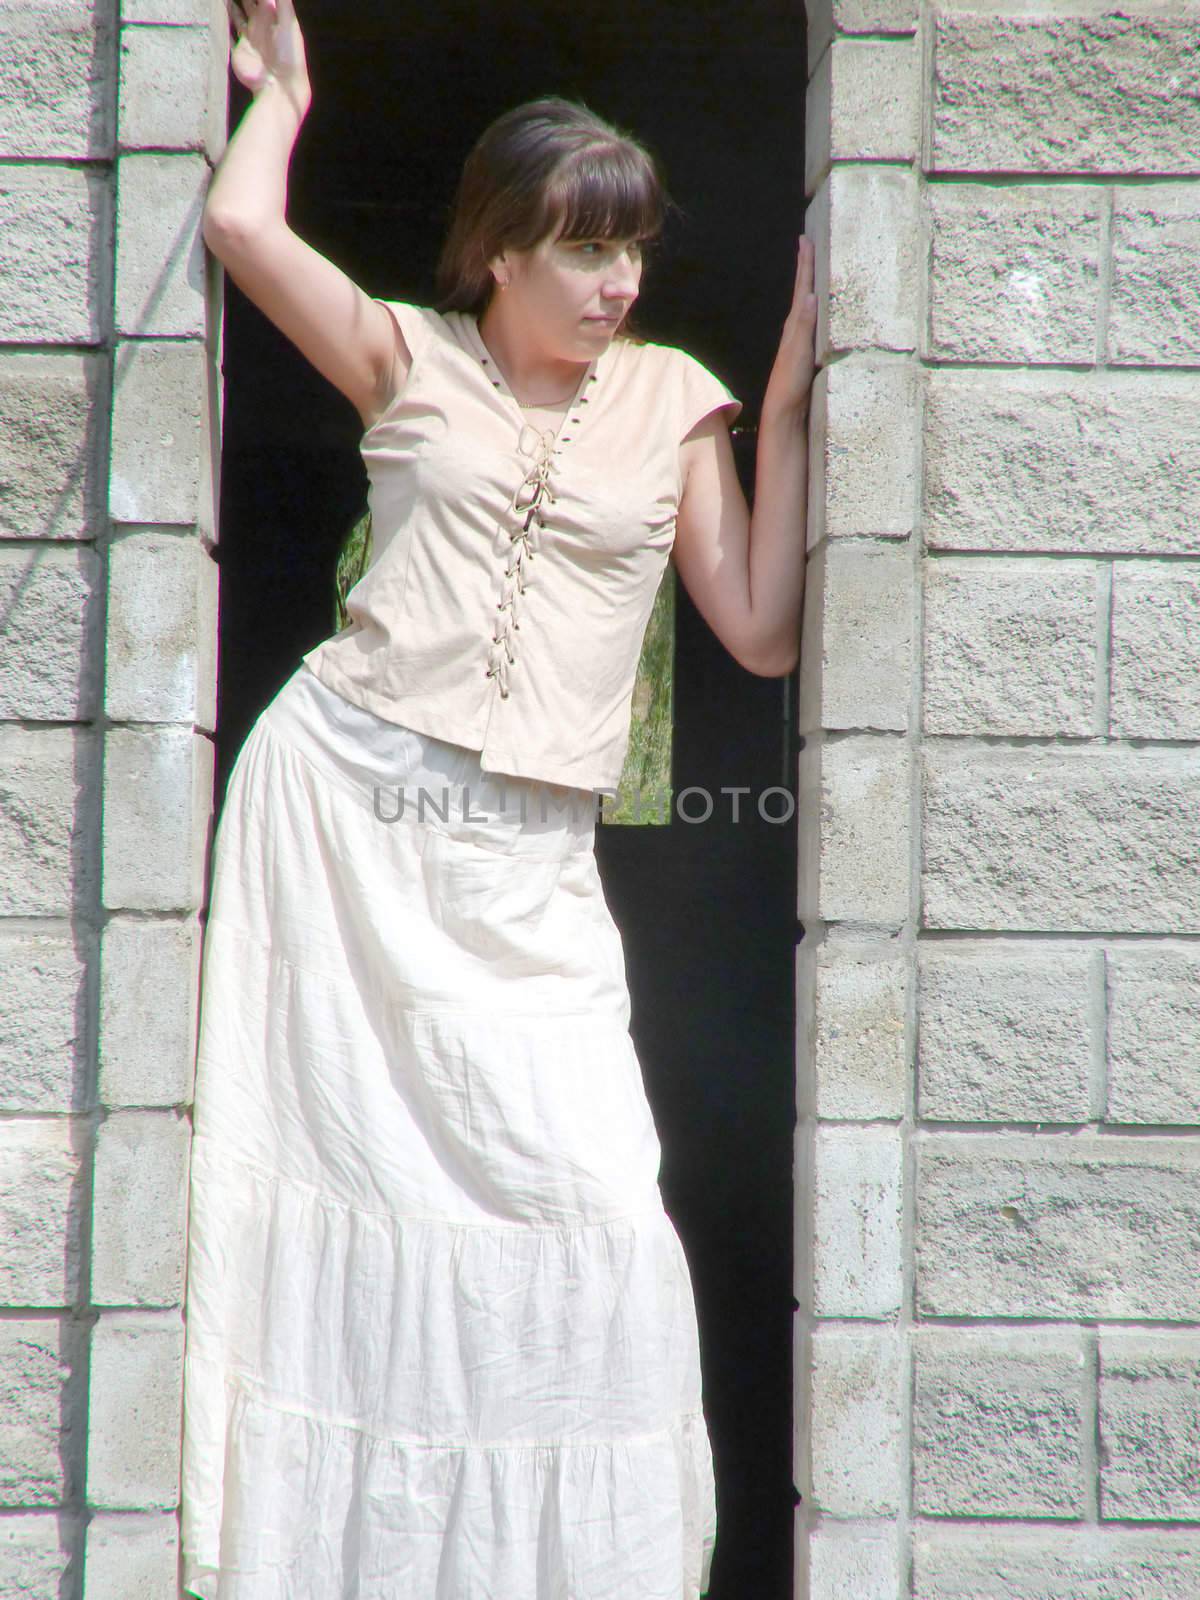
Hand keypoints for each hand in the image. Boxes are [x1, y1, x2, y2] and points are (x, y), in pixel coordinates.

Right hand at [226, 0, 309, 101]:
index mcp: (273, 15)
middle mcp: (261, 24)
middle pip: (249, 2)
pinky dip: (224, 25)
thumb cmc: (288, 54)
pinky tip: (216, 16)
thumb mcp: (289, 23)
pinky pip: (230, 33)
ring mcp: (250, 36)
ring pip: (238, 15)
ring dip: (230, 6)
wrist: (278, 85)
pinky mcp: (239, 49)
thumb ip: (282, 2)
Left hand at [762, 234, 817, 420]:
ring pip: (808, 305)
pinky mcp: (808, 352)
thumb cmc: (789, 383)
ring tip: (816, 267)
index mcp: (794, 325)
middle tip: (808, 243)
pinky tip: (823, 308)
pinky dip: (819, 307)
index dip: (805, 264)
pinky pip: (815, 321)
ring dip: (812, 285)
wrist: (783, 410)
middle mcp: (796, 329)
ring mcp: (802, 340)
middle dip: (806, 267)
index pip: (801, 288)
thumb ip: (804, 326)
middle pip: (803, 291)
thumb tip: (810, 295)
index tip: (805, 240)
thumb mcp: (797, 352)